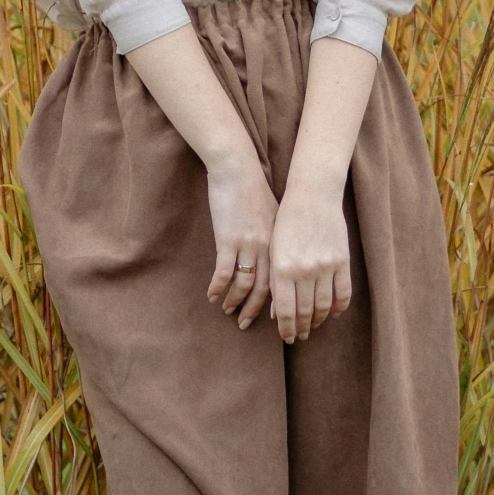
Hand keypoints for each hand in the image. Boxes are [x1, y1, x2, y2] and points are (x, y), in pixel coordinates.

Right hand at [205, 151, 278, 328]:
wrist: (237, 169)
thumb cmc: (254, 189)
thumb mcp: (274, 215)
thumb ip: (275, 238)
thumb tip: (276, 257)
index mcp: (281, 243)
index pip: (283, 282)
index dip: (277, 303)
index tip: (273, 320)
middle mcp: (268, 248)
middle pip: (264, 289)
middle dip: (254, 310)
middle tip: (245, 325)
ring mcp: (248, 244)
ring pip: (244, 284)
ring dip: (234, 301)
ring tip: (227, 311)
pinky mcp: (228, 239)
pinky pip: (224, 272)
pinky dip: (217, 287)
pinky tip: (211, 295)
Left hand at [270, 176, 351, 343]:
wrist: (312, 196)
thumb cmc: (286, 223)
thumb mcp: (274, 252)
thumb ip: (276, 282)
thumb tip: (278, 313)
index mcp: (283, 268)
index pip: (285, 311)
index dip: (286, 329)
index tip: (287, 338)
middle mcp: (304, 270)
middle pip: (305, 312)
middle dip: (301, 328)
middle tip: (300, 336)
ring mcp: (326, 267)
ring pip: (324, 306)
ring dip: (318, 320)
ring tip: (313, 326)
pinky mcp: (342, 261)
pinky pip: (343, 293)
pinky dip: (338, 308)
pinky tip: (332, 313)